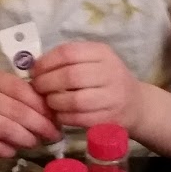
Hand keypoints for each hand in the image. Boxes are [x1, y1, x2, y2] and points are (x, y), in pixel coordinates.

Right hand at [0, 68, 59, 158]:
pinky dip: (7, 150)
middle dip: (40, 124)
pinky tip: (13, 151)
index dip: (43, 105)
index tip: (57, 116)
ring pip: (8, 127)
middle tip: (54, 135)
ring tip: (35, 143)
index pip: (22, 89)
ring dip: (26, 138)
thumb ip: (15, 98)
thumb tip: (51, 113)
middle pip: (18, 110)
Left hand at [29, 41, 145, 131]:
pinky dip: (63, 117)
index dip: (46, 62)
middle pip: (70, 76)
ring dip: (54, 101)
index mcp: (103, 53)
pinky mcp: (110, 118)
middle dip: (47, 83)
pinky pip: (79, 118)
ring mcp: (112, 97)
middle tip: (37, 88)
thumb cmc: (106, 80)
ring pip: (75, 100)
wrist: (136, 104)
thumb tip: (34, 66)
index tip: (34, 70)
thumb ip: (68, 60)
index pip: (68, 52)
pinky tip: (58, 114)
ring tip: (48, 101)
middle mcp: (111, 72)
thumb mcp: (94, 61)